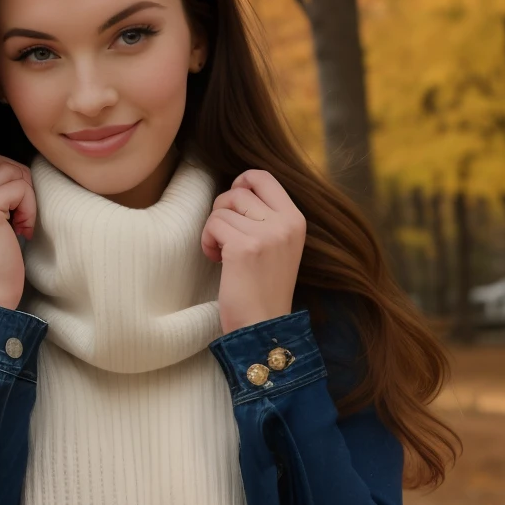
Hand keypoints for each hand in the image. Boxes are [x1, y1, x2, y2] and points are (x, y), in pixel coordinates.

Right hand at [0, 152, 36, 309]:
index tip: (16, 209)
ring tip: (23, 224)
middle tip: (24, 214)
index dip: (12, 177)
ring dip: (28, 197)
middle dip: (22, 182)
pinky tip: (23, 231)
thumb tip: (20, 165)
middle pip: (0, 161)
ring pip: (12, 172)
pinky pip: (19, 188)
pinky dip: (29, 208)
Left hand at [201, 169, 306, 333]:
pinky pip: (213, 225)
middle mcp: (285, 223)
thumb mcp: (279, 247)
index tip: (231, 204)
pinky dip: (208, 241)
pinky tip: (216, 261)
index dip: (241, 182)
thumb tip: (238, 190)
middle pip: (238, 191)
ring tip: (221, 254)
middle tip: (224, 236)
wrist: (264, 327)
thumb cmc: (264, 289)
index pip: (264, 177)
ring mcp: (266, 234)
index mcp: (296, 220)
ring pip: (222, 209)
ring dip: (213, 230)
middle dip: (222, 210)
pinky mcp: (244, 247)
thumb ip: (267, 218)